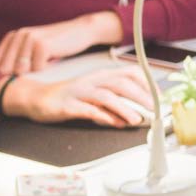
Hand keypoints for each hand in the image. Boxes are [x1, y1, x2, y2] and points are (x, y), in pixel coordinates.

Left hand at [0, 12, 122, 75]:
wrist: (82, 31)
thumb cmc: (57, 44)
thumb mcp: (32, 49)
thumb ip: (14, 58)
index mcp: (12, 37)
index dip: (5, 73)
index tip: (22, 70)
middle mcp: (18, 36)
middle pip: (5, 70)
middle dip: (20, 73)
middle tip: (37, 66)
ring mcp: (30, 39)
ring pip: (20, 71)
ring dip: (34, 71)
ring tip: (45, 61)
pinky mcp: (42, 45)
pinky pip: (37, 69)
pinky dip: (47, 69)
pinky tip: (54, 58)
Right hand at [2, 65, 152, 127]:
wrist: (35, 98)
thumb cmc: (68, 97)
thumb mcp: (94, 95)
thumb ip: (114, 102)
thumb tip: (135, 114)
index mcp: (101, 75)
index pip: (130, 73)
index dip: (147, 83)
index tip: (160, 96)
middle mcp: (92, 80)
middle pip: (121, 84)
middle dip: (141, 96)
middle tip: (155, 109)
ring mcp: (79, 91)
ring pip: (106, 96)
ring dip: (124, 108)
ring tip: (137, 120)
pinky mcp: (67, 105)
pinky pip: (88, 109)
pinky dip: (103, 116)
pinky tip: (114, 123)